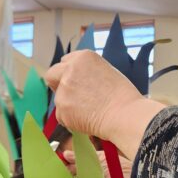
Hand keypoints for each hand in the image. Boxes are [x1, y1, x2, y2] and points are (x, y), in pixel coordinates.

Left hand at [44, 51, 164, 158]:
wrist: (125, 115)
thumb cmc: (123, 96)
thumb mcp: (106, 71)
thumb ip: (87, 72)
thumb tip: (79, 81)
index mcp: (83, 57)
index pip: (65, 61)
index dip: (69, 72)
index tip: (75, 82)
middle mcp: (69, 70)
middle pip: (52, 75)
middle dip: (57, 84)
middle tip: (69, 95)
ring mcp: (64, 90)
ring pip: (58, 98)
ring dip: (69, 105)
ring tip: (89, 111)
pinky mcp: (61, 109)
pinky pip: (62, 116)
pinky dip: (71, 119)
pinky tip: (87, 120)